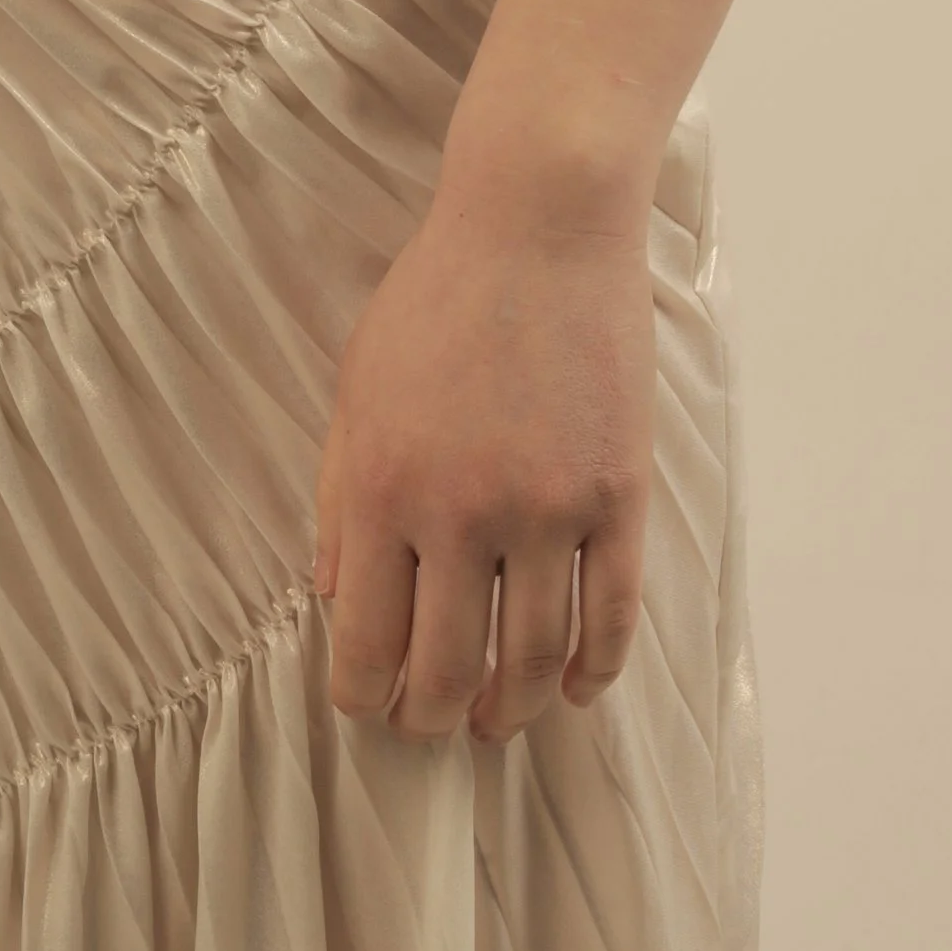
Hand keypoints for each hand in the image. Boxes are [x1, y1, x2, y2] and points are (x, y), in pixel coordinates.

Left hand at [310, 141, 657, 744]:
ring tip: (498, 719)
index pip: (366, 643)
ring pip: (534, 661)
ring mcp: (547, 509)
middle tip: (433, 726)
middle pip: (447, 669)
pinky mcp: (616, 496)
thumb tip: (335, 599)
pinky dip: (595, 671)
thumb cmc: (437, 296)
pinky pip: (611, 616)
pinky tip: (576, 690)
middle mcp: (461, 513)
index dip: (364, 697)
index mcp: (383, 487)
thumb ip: (339, 496)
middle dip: (433, 718)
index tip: (369, 710)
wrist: (538, 224)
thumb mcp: (357, 387)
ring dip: (513, 709)